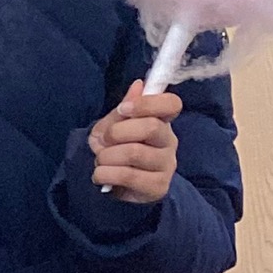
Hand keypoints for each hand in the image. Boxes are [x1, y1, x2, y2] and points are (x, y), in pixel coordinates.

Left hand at [89, 83, 181, 202]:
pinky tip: (100, 174)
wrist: (118, 186)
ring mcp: (167, 165)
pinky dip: (105, 173)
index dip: (147, 103)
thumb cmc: (117, 150)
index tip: (123, 109)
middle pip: (151, 127)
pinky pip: (129, 176)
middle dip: (116, 132)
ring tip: (100, 160)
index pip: (171, 104)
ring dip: (107, 156)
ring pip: (135, 152)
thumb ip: (123, 110)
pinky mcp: (158, 187)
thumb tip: (138, 85)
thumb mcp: (113, 127)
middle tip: (102, 141)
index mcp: (161, 121)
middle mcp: (169, 141)